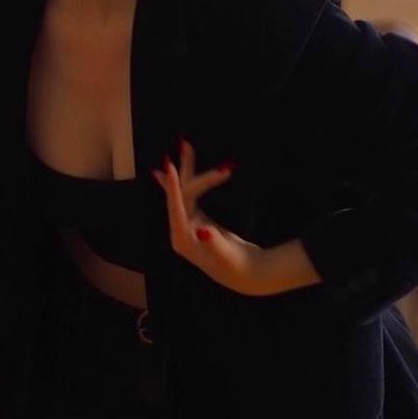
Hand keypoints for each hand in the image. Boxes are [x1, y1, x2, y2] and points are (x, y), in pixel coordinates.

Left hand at [151, 139, 273, 296]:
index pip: (176, 207)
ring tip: (184, 146)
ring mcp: (188, 225)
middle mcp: (181, 230)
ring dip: (187, 170)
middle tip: (186, 143)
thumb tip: (202, 230)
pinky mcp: (197, 220)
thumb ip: (214, 242)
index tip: (171, 164)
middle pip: (180, 195)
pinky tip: (172, 172)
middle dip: (185, 169)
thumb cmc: (237, 266)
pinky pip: (188, 196)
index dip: (173, 186)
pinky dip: (183, 182)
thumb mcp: (226, 255)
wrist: (246, 275)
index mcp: (183, 238)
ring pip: (185, 192)